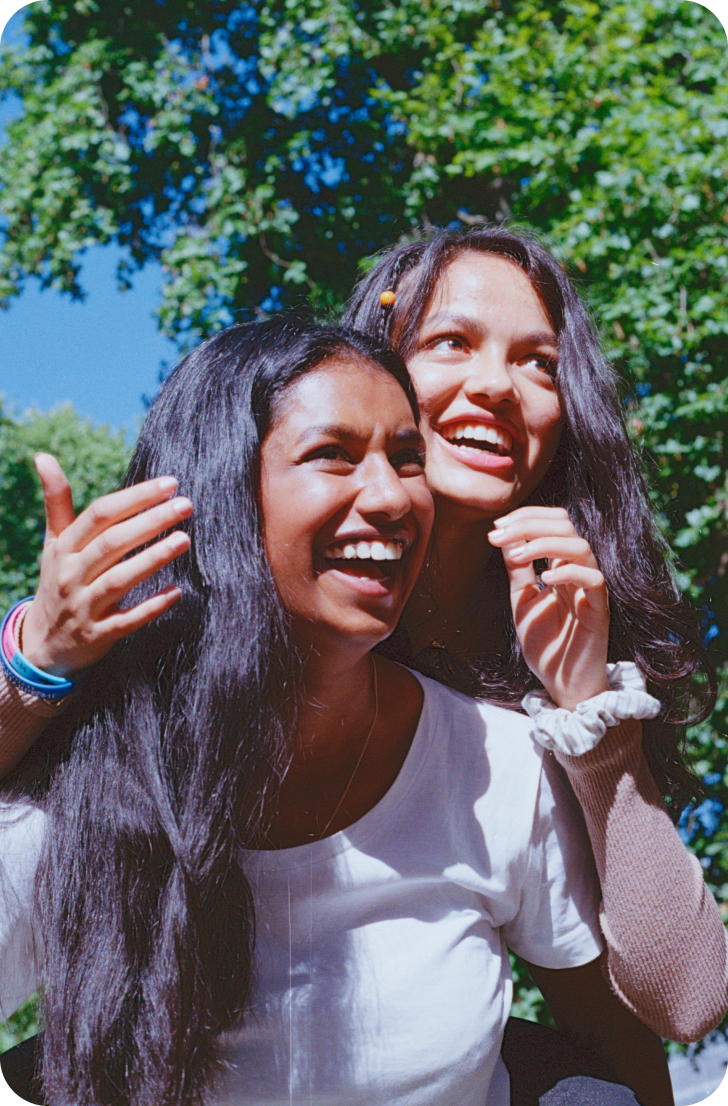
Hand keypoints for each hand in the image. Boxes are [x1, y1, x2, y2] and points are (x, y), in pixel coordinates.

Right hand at [20, 453, 192, 677]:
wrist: (43, 643)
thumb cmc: (58, 581)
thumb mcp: (54, 542)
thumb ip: (57, 501)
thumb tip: (43, 455)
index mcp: (64, 548)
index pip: (100, 515)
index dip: (134, 498)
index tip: (169, 484)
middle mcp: (71, 575)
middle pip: (112, 543)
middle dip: (150, 521)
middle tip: (185, 505)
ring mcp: (84, 607)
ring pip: (119, 580)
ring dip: (152, 559)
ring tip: (184, 540)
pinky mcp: (99, 635)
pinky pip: (127, 620)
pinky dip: (151, 606)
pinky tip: (177, 591)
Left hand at [488, 506, 608, 709]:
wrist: (560, 683)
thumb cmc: (545, 644)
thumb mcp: (522, 600)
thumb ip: (518, 570)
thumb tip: (505, 537)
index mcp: (562, 566)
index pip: (554, 523)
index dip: (526, 517)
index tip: (496, 526)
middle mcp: (578, 572)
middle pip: (566, 526)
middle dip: (529, 523)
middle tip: (499, 534)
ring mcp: (590, 589)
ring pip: (580, 546)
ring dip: (544, 543)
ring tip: (518, 554)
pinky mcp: (599, 610)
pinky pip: (594, 580)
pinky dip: (569, 571)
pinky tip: (545, 579)